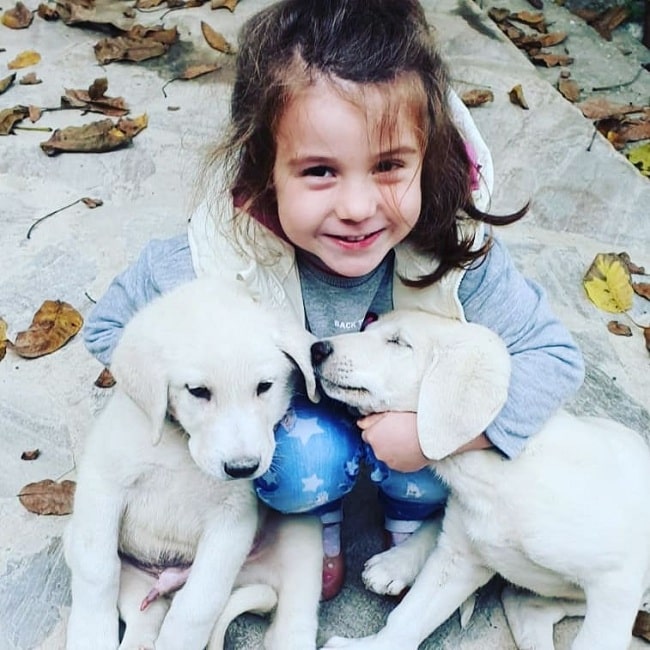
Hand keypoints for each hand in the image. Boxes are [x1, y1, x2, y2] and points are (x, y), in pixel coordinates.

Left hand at [357, 412, 493, 471]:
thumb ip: (371, 418)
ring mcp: (391, 463)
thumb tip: (360, 423)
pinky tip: (411, 447)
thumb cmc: (413, 419)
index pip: (367, 434)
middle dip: (383, 439)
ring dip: (392, 449)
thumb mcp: (389, 412)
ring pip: (387, 455)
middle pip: (376, 446)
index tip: (386, 426)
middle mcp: (378, 453)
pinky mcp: (403, 469)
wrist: (434, 433)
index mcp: (373, 437)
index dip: (377, 429)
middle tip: (398, 431)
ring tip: (406, 438)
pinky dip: (402, 457)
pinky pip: (398, 463)